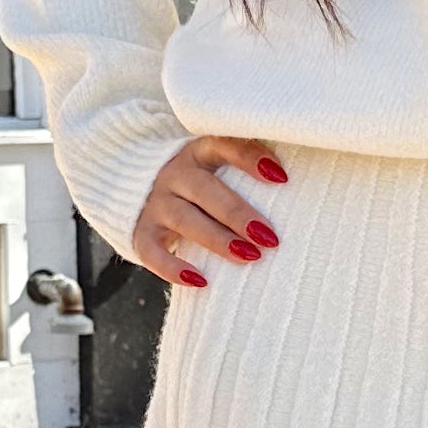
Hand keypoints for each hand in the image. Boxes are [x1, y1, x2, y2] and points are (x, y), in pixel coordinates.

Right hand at [132, 133, 288, 289]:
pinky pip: (153, 252)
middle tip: (270, 237)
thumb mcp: (216, 166)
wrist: (138, 188)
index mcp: (197, 153)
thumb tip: (290, 186)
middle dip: (238, 214)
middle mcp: (174, 174)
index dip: (250, 159)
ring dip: (218, 240)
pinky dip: (173, 268)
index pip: (223, 146)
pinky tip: (201, 281)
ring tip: (249, 257)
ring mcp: (155, 204)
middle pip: (205, 191)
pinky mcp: (141, 233)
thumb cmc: (199, 183)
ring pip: (185, 220)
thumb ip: (245, 169)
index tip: (281, 178)